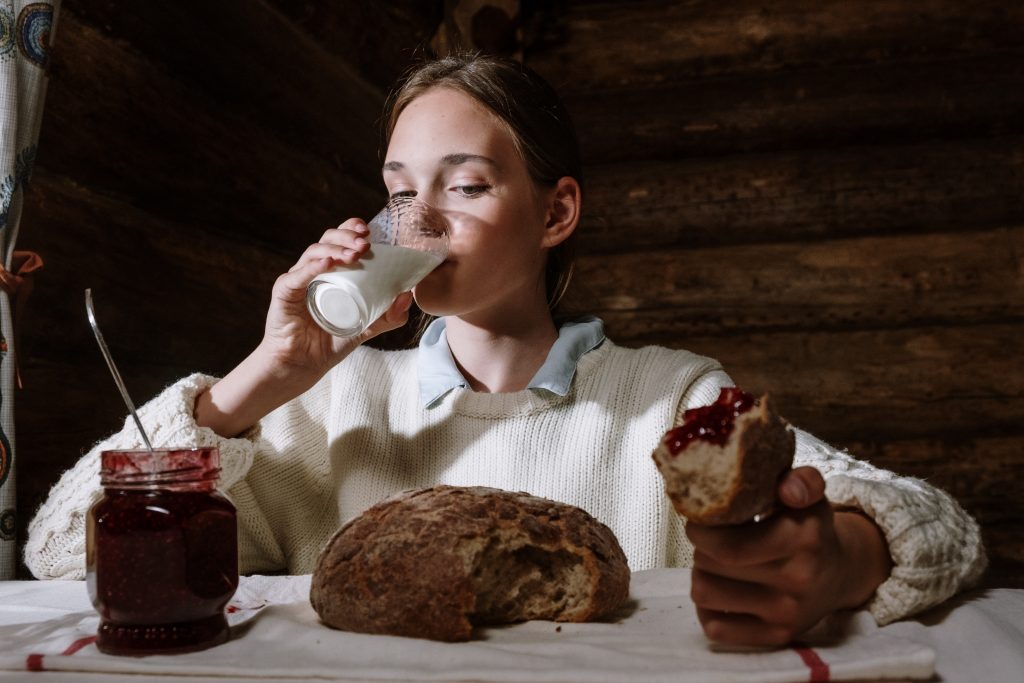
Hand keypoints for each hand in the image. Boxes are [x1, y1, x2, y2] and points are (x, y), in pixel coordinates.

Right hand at [194, 219, 414, 437]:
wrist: (303, 365)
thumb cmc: (329, 342)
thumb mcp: (366, 327)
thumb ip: (388, 315)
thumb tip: (408, 295)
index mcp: (331, 272)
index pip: (339, 241)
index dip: (351, 230)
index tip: (370, 231)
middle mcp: (312, 271)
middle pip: (327, 240)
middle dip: (347, 236)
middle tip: (366, 244)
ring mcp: (297, 279)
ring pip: (314, 253)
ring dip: (336, 250)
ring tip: (355, 255)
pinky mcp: (284, 293)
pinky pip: (297, 276)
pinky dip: (313, 267)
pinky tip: (327, 264)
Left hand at [685, 466, 891, 646]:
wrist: (841, 573)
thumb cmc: (811, 528)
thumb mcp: (811, 496)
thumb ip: (801, 482)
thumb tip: (789, 488)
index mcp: (803, 539)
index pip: (728, 546)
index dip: (700, 531)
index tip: (700, 520)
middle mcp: (797, 580)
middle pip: (709, 565)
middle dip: (700, 548)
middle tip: (708, 539)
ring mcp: (786, 614)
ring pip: (704, 594)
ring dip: (701, 575)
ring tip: (714, 564)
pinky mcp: (776, 637)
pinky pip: (715, 628)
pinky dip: (708, 608)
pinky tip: (722, 591)